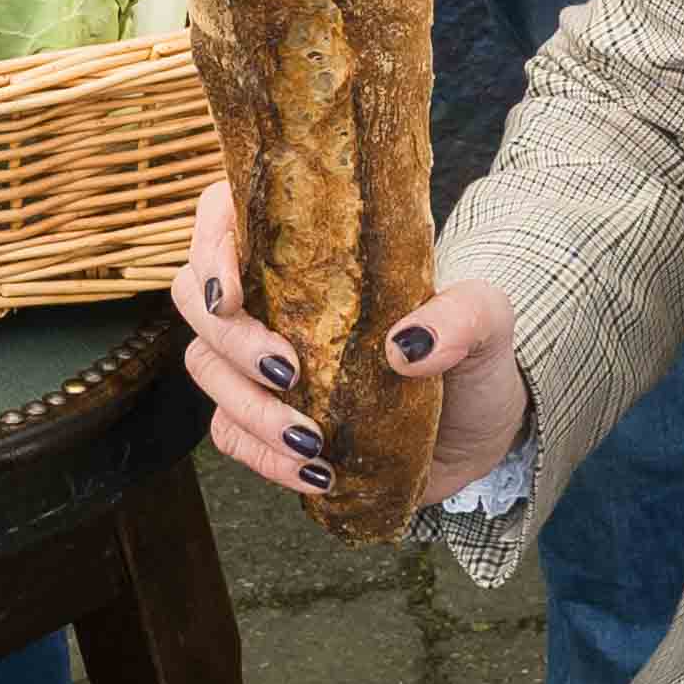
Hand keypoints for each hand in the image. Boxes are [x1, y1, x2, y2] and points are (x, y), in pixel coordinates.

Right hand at [170, 173, 529, 506]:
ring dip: (249, 409)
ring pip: (205, 369)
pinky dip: (262, 456)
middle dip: (230, 340)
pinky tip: (314, 470)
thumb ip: (462, 317)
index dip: (210, 245)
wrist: (481, 425)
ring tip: (312, 439)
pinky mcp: (265, 418)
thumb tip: (406, 346)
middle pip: (195, 297)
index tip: (232, 293)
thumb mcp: (488, 320)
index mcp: (309, 245)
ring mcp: (260, 358)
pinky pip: (230, 434)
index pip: (224, 214)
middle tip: (289, 372)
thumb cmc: (475, 351)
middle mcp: (270, 294)